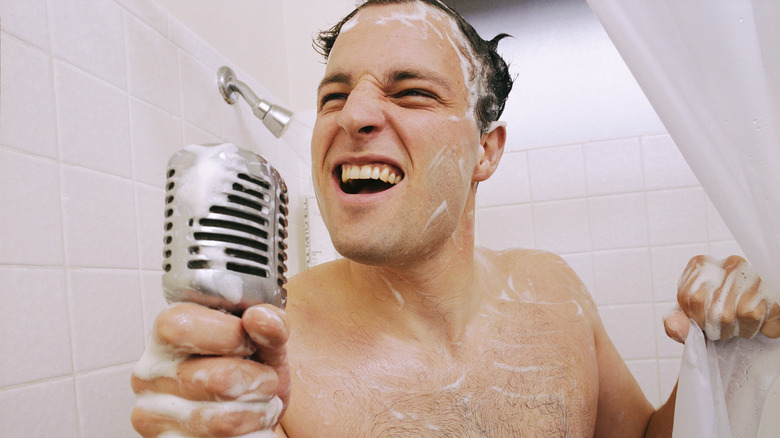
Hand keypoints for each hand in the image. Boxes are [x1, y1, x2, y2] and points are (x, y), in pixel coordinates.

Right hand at [130, 302, 289, 436]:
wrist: (245, 418)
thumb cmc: (249, 372)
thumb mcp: (265, 342)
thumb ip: (269, 325)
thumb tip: (260, 316)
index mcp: (166, 334)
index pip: (182, 327)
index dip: (230, 335)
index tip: (248, 343)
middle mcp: (150, 373)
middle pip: (218, 380)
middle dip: (259, 382)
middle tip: (263, 381)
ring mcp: (153, 415)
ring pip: (226, 421)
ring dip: (260, 413)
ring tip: (258, 404)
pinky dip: (251, 434)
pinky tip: (246, 426)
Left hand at [666, 255, 779, 342]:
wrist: (735, 312)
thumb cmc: (706, 312)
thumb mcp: (684, 317)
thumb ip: (675, 323)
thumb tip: (675, 327)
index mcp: (700, 265)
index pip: (695, 298)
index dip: (699, 320)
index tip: (701, 322)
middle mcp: (730, 263)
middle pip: (722, 312)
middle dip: (720, 329)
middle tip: (721, 327)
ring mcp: (755, 273)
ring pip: (748, 314)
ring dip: (741, 330)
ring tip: (737, 324)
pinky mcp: (774, 288)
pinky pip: (771, 317)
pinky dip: (763, 328)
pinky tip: (755, 322)